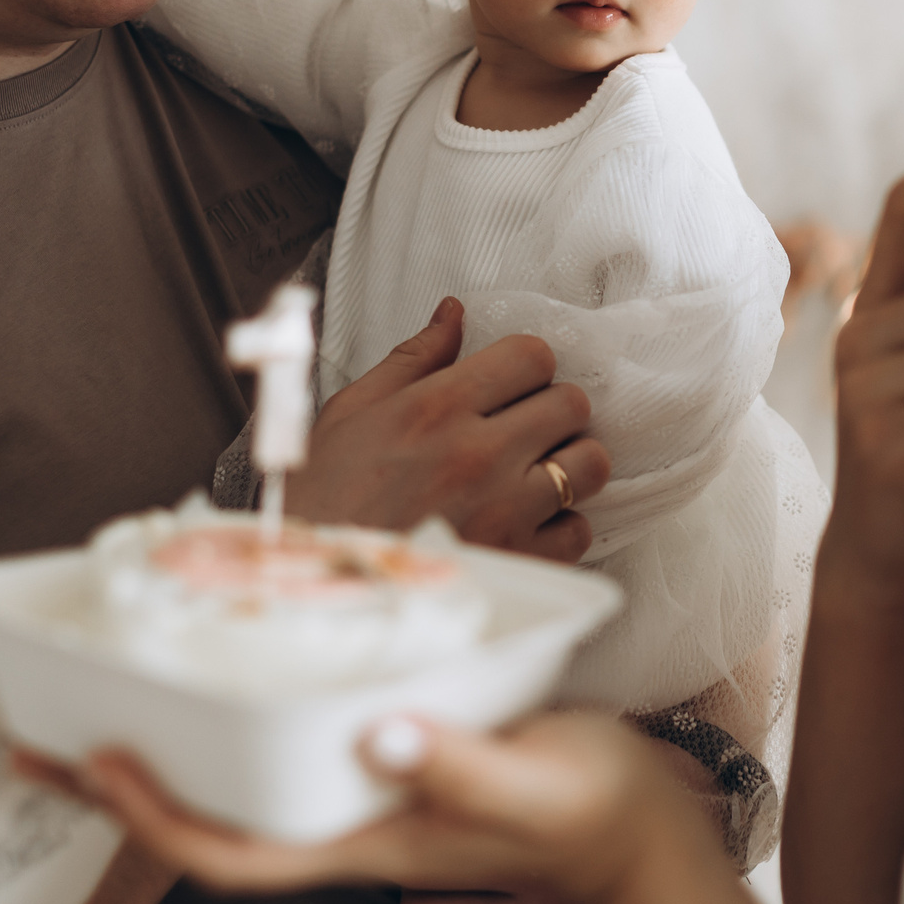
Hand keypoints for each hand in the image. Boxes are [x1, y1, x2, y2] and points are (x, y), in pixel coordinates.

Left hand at [21, 711, 707, 903]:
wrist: (639, 829)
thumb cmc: (592, 811)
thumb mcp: (533, 782)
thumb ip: (462, 765)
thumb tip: (382, 734)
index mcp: (367, 840)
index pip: (234, 848)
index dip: (160, 814)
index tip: (104, 760)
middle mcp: (346, 825)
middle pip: (206, 822)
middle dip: (119, 790)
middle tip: (38, 740)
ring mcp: (360, 798)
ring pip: (232, 789)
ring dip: (159, 755)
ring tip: (93, 710)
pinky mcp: (382, 762)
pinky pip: (278, 754)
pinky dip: (227, 724)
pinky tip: (214, 684)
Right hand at [292, 297, 610, 562]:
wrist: (314, 590)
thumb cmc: (323, 504)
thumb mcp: (350, 415)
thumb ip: (411, 360)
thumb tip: (454, 313)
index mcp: (436, 409)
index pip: (531, 356)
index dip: (527, 366)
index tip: (514, 384)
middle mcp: (479, 454)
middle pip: (571, 405)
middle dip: (554, 411)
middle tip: (527, 430)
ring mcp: (505, 511)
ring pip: (589, 465)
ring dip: (570, 466)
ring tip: (536, 476)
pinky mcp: (520, 564)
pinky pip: (578, 530)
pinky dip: (560, 528)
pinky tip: (526, 526)